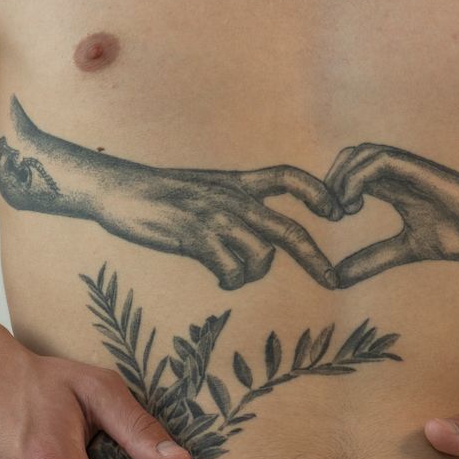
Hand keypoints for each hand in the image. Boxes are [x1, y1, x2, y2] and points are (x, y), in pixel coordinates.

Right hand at [88, 164, 343, 289]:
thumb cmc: (157, 194)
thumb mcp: (202, 187)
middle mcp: (233, 200)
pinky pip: (231, 269)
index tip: (339, 211)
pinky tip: (220, 278)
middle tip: (333, 279)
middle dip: (315, 257)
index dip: (317, 192)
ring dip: (252, 272)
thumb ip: (229, 202)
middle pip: (287, 229)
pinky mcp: (196, 238)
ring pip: (260, 255)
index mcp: (236, 183)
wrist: (119, 190)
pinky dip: (231, 279)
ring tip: (232, 274)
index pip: (287, 178)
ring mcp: (216, 219)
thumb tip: (247, 231)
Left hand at [326, 144, 458, 285]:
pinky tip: (354, 205)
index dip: (333, 189)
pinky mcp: (422, 171)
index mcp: (396, 186)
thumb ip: (373, 259)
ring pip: (362, 152)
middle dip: (330, 180)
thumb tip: (336, 279)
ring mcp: (411, 169)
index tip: (332, 218)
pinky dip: (356, 179)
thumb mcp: (406, 250)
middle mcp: (400, 172)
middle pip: (351, 155)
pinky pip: (381, 161)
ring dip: (341, 179)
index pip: (353, 172)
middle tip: (332, 213)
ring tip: (344, 211)